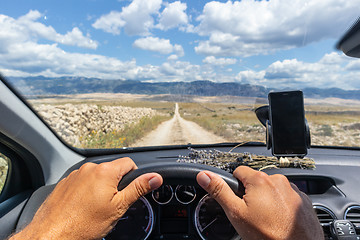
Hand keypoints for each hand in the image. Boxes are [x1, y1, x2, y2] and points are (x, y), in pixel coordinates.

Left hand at [10, 157, 162, 239]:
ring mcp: (75, 174)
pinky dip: (86, 191)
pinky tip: (83, 206)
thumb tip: (156, 177)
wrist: (53, 234)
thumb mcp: (118, 207)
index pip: (129, 163)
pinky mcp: (65, 182)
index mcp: (105, 171)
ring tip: (96, 207)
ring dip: (101, 187)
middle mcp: (89, 168)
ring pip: (97, 176)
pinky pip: (82, 182)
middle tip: (113, 203)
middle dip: (116, 184)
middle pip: (112, 170)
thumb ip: (138, 189)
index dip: (134, 176)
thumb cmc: (84, 224)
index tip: (130, 190)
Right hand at [196, 166, 323, 239]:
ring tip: (267, 220)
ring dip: (268, 200)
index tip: (238, 201)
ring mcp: (293, 190)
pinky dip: (282, 207)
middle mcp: (278, 180)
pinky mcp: (303, 201)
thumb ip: (219, 191)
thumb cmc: (268, 235)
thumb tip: (204, 176)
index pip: (238, 172)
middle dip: (251, 195)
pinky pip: (286, 198)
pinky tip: (279, 220)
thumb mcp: (236, 213)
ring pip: (272, 190)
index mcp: (260, 180)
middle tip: (252, 215)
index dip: (235, 187)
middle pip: (256, 182)